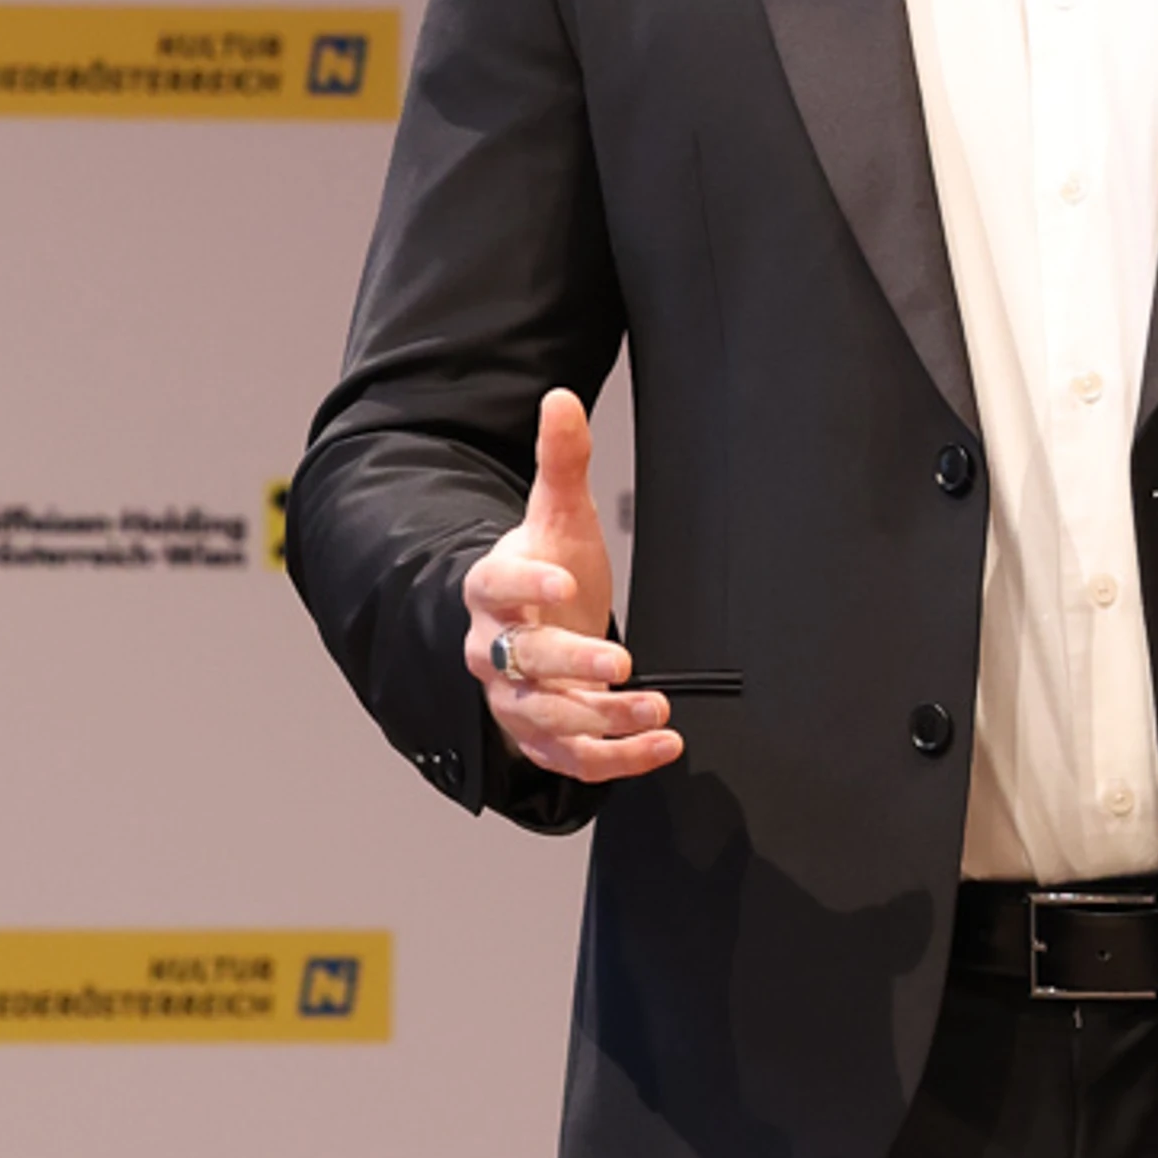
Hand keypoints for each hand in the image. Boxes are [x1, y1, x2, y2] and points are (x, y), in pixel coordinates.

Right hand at [463, 389, 681, 783]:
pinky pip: (570, 760)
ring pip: (546, 719)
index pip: (495, 585)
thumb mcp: (559, 514)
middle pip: (520, 661)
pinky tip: (665, 745)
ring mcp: (512, 699)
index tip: (569, 582)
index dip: (527, 583)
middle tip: (623, 664)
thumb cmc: (549, 565)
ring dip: (602, 720)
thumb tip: (560, 397)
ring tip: (659, 711)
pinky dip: (617, 760)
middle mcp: (492, 650)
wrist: (532, 625)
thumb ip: (561, 461)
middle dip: (570, 666)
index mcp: (491, 588)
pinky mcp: (537, 738)